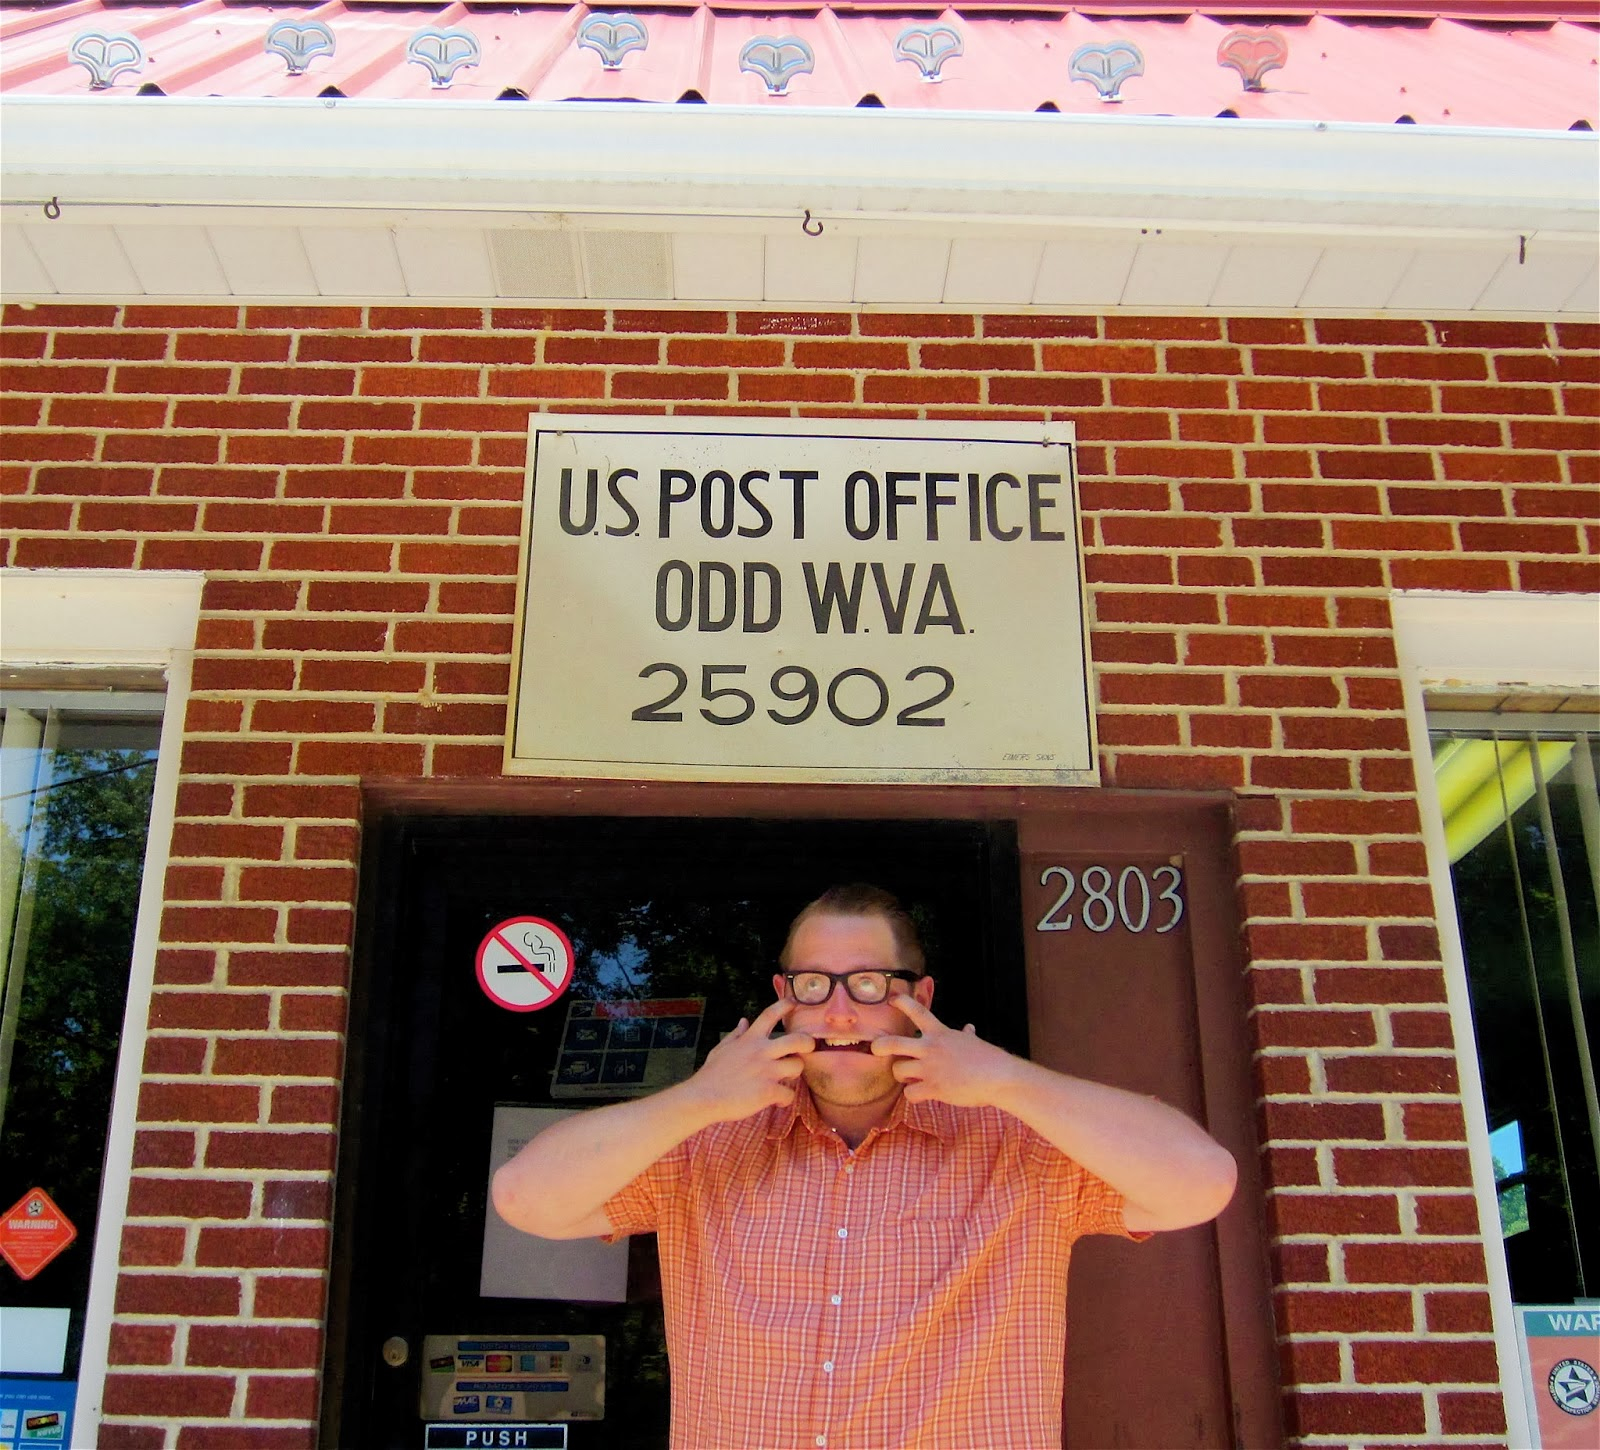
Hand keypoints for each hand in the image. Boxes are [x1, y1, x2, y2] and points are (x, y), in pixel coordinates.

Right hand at [680, 997, 812, 1124]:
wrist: (703, 1098)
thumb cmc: (711, 1074)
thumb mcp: (722, 1049)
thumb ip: (736, 1035)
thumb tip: (744, 1021)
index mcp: (750, 1039)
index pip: (770, 1014)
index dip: (785, 1005)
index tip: (794, 1002)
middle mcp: (761, 1051)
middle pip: (797, 1040)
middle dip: (808, 1042)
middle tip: (808, 1047)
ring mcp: (767, 1071)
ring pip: (797, 1066)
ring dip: (794, 1074)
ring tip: (786, 1080)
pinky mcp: (768, 1090)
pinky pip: (789, 1094)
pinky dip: (784, 1099)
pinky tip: (777, 1101)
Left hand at [871, 995, 1019, 1106]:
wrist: (998, 1077)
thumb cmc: (988, 1059)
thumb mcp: (972, 1042)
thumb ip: (965, 1035)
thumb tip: (969, 1028)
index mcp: (940, 1033)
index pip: (917, 1011)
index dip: (902, 1003)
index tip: (892, 999)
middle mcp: (931, 1048)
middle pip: (894, 1043)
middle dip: (879, 1045)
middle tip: (875, 1048)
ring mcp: (930, 1068)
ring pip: (898, 1070)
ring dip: (901, 1076)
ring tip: (909, 1078)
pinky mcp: (933, 1088)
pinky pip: (909, 1093)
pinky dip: (912, 1094)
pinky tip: (920, 1094)